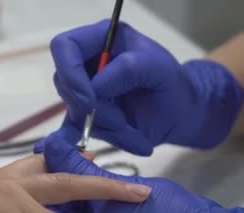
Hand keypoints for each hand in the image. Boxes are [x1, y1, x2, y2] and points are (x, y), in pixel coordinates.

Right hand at [45, 20, 243, 155]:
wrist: (180, 112)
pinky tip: (133, 142)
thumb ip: (128, 69)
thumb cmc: (171, 83)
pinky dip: (110, 141)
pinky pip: (81, 134)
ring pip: (75, 113)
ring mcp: (84, 92)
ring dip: (108, 129)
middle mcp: (87, 64)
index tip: (90, 101)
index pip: (64, 47)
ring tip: (137, 133)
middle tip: (122, 121)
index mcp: (100, 40)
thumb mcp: (158, 68)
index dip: (70, 73)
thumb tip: (95, 88)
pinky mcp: (86, 118)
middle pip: (64, 84)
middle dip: (95, 110)